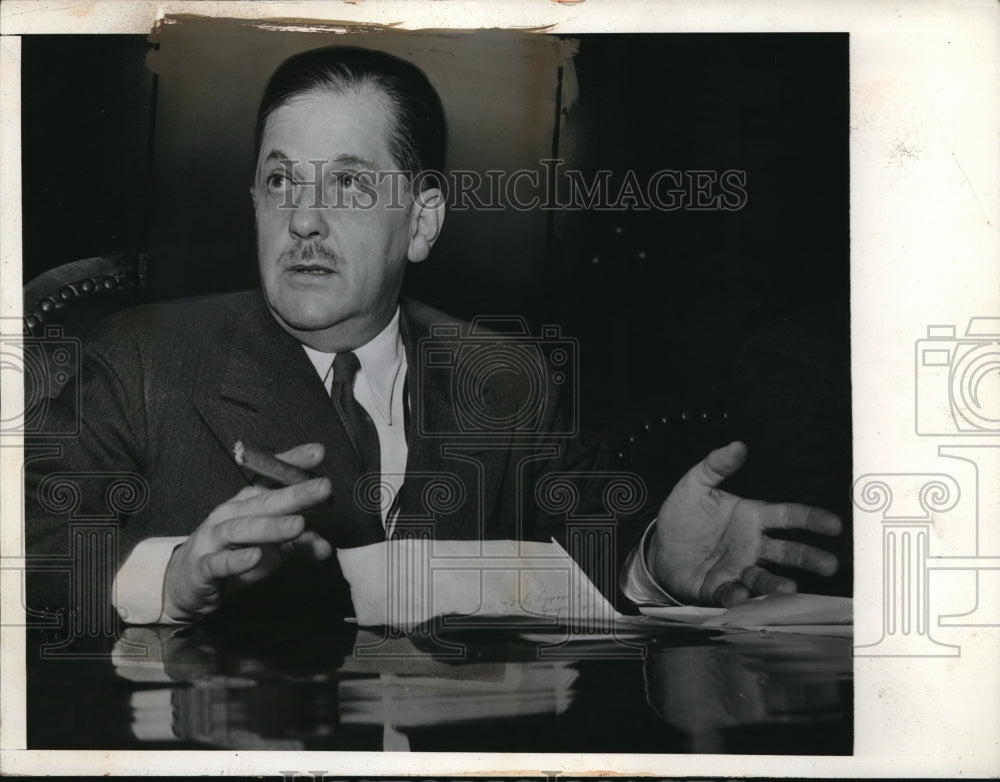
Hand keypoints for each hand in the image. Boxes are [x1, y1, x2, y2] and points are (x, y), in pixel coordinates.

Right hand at [164, 443, 332, 619]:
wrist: (189, 581)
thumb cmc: (235, 554)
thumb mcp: (272, 548)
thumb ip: (300, 545)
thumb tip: (326, 546)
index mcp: (250, 501)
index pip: (272, 477)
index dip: (293, 463)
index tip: (319, 452)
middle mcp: (232, 512)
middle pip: (265, 501)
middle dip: (295, 493)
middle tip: (324, 487)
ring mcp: (215, 538)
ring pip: (243, 528)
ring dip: (272, 527)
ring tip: (299, 525)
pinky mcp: (203, 566)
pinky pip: (220, 562)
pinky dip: (237, 560)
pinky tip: (254, 557)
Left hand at [650, 441, 841, 606]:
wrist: (658, 544)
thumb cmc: (684, 514)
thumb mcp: (695, 484)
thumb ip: (716, 465)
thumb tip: (738, 446)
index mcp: (753, 517)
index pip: (788, 516)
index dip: (811, 519)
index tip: (834, 524)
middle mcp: (753, 545)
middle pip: (787, 551)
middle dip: (809, 557)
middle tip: (830, 564)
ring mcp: (739, 568)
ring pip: (765, 577)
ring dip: (778, 583)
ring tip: (790, 587)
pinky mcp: (720, 588)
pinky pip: (733, 593)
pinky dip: (738, 595)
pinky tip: (740, 594)